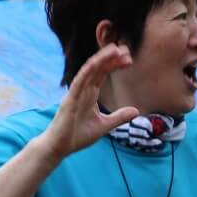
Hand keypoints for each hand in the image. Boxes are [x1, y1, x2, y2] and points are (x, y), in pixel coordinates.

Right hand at [41, 43, 138, 159]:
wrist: (59, 147)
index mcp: (90, 94)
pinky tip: (96, 62)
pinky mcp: (69, 100)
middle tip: (125, 49)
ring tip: (114, 49)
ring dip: (101, 59)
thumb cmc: (77, 136)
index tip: (129, 59)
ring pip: (89, 71)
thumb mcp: (104, 125)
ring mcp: (75, 93)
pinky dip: (87, 71)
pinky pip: (78, 82)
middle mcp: (82, 90)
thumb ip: (119, 117)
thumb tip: (136, 111)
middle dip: (111, 58)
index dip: (114, 65)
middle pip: (98, 69)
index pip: (103, 74)